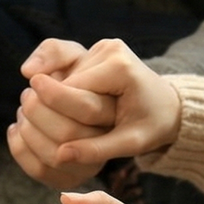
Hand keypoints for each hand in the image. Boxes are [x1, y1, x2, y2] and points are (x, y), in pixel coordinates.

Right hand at [10, 38, 180, 182]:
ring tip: (55, 120)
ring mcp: (101, 47)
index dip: (57, 114)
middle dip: (51, 107)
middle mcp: (109, 49)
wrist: (169, 105)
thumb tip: (60, 156)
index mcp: (120, 67)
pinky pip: (63, 72)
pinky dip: (58, 91)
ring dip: (56, 101)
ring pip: (61, 79)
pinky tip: (47, 101)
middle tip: (34, 126)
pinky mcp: (92, 50)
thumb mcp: (131, 143)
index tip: (35, 133)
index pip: (75, 92)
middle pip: (64, 83)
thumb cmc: (153, 126)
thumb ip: (97, 149)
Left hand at [10, 40, 115, 188]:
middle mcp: (108, 140)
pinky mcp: (72, 179)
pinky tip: (16, 129)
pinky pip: (41, 172)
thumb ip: (54, 51)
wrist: (97, 112)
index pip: (83, 106)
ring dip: (28, 129)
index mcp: (113, 108)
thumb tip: (29, 72)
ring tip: (23, 110)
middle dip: (37, 111)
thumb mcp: (75, 56)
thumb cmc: (82, 76)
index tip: (35, 81)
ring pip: (53, 155)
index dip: (54, 94)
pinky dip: (19, 149)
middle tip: (27, 95)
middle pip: (67, 132)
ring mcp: (92, 164)